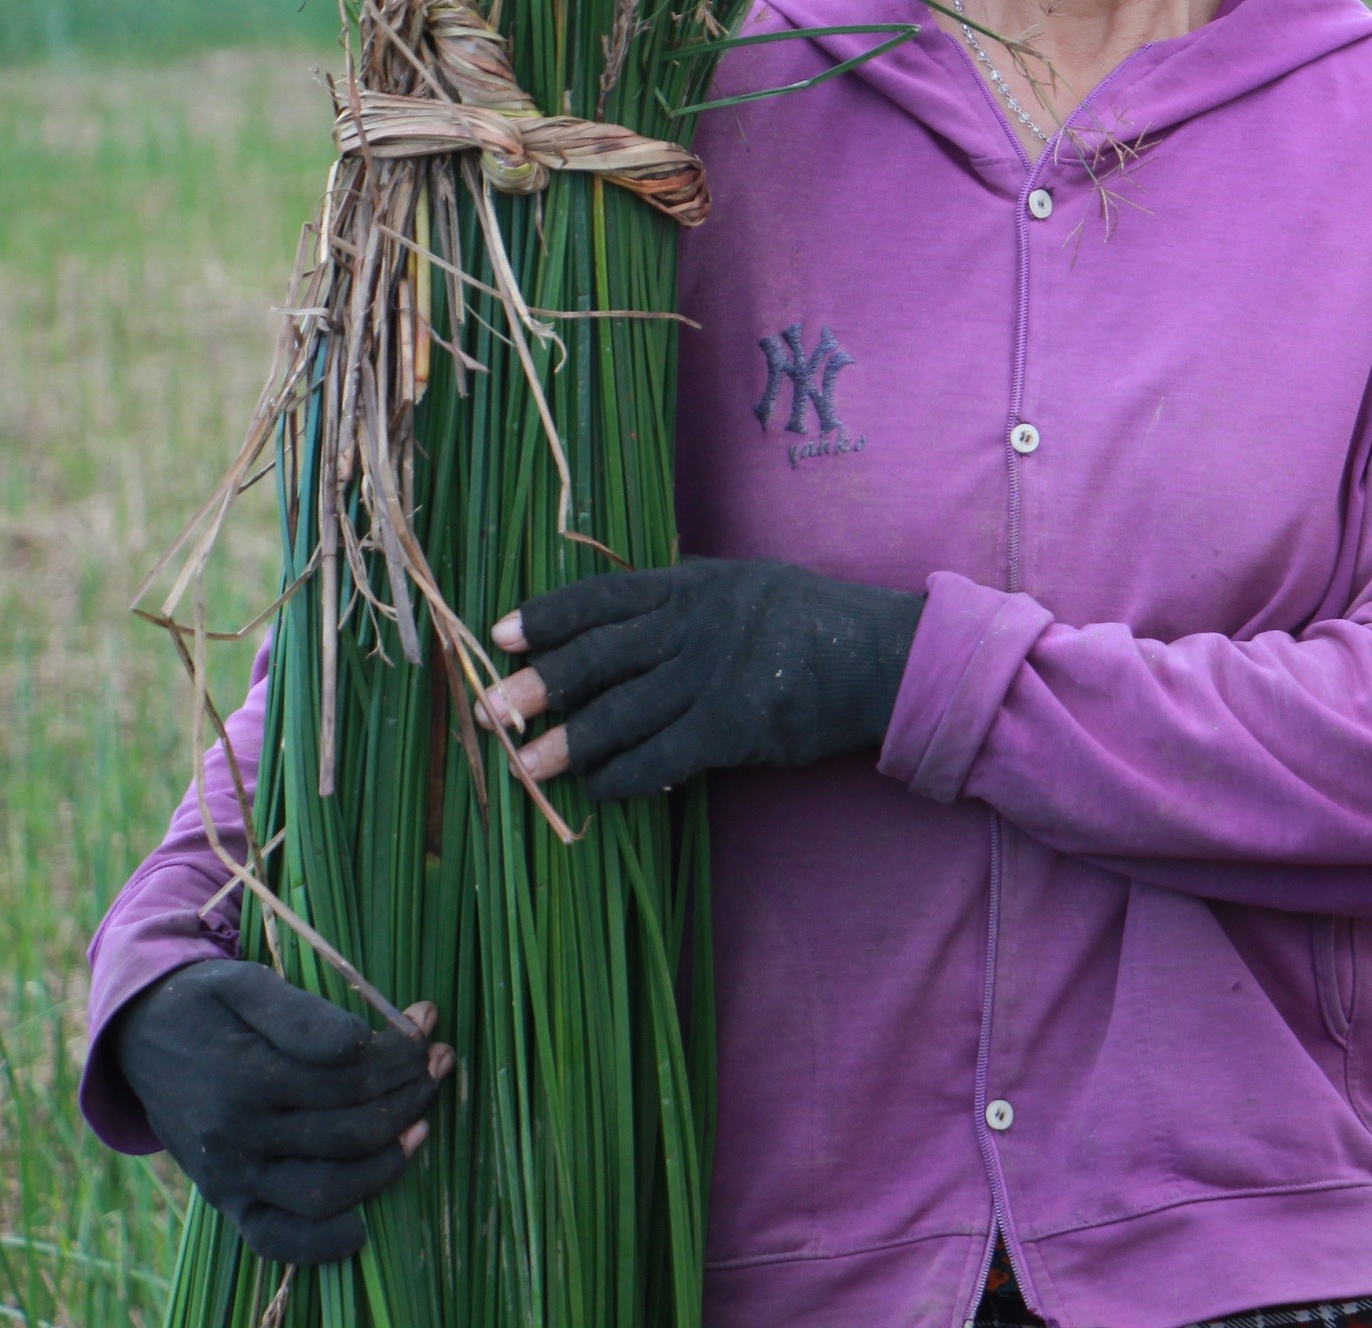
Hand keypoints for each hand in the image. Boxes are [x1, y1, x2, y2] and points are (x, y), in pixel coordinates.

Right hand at [110, 958, 449, 1264]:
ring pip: (325, 1190)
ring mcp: (230, 1177)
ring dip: (386, 1164)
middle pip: (348, 1132)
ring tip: (423, 1127)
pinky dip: (321, 1243)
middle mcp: (236, 1137)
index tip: (429, 1030)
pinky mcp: (226, 1201)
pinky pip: (275, 1239)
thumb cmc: (205, 1005)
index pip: (349, 1078)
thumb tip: (358, 1044)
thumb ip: (302, 1015)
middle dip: (408, 1099)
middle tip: (440, 1065)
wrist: (139, 1039)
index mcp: (244, 1077)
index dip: (400, 1057)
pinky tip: (363, 1225)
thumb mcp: (245, 985)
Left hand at [475, 558, 923, 801]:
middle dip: (537, 687)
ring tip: (527, 766)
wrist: (883, 658)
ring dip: (568, 743)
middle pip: (597, 657)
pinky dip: (625, 775)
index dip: (548, 617)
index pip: (603, 597)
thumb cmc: (816, 621)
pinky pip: (662, 756)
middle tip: (488, 713)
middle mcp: (694, 624)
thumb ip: (689, 592)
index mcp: (693, 583)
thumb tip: (633, 603)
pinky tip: (600, 788)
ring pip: (620, 713)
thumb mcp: (748, 584)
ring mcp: (713, 675)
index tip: (502, 636)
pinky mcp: (734, 726)